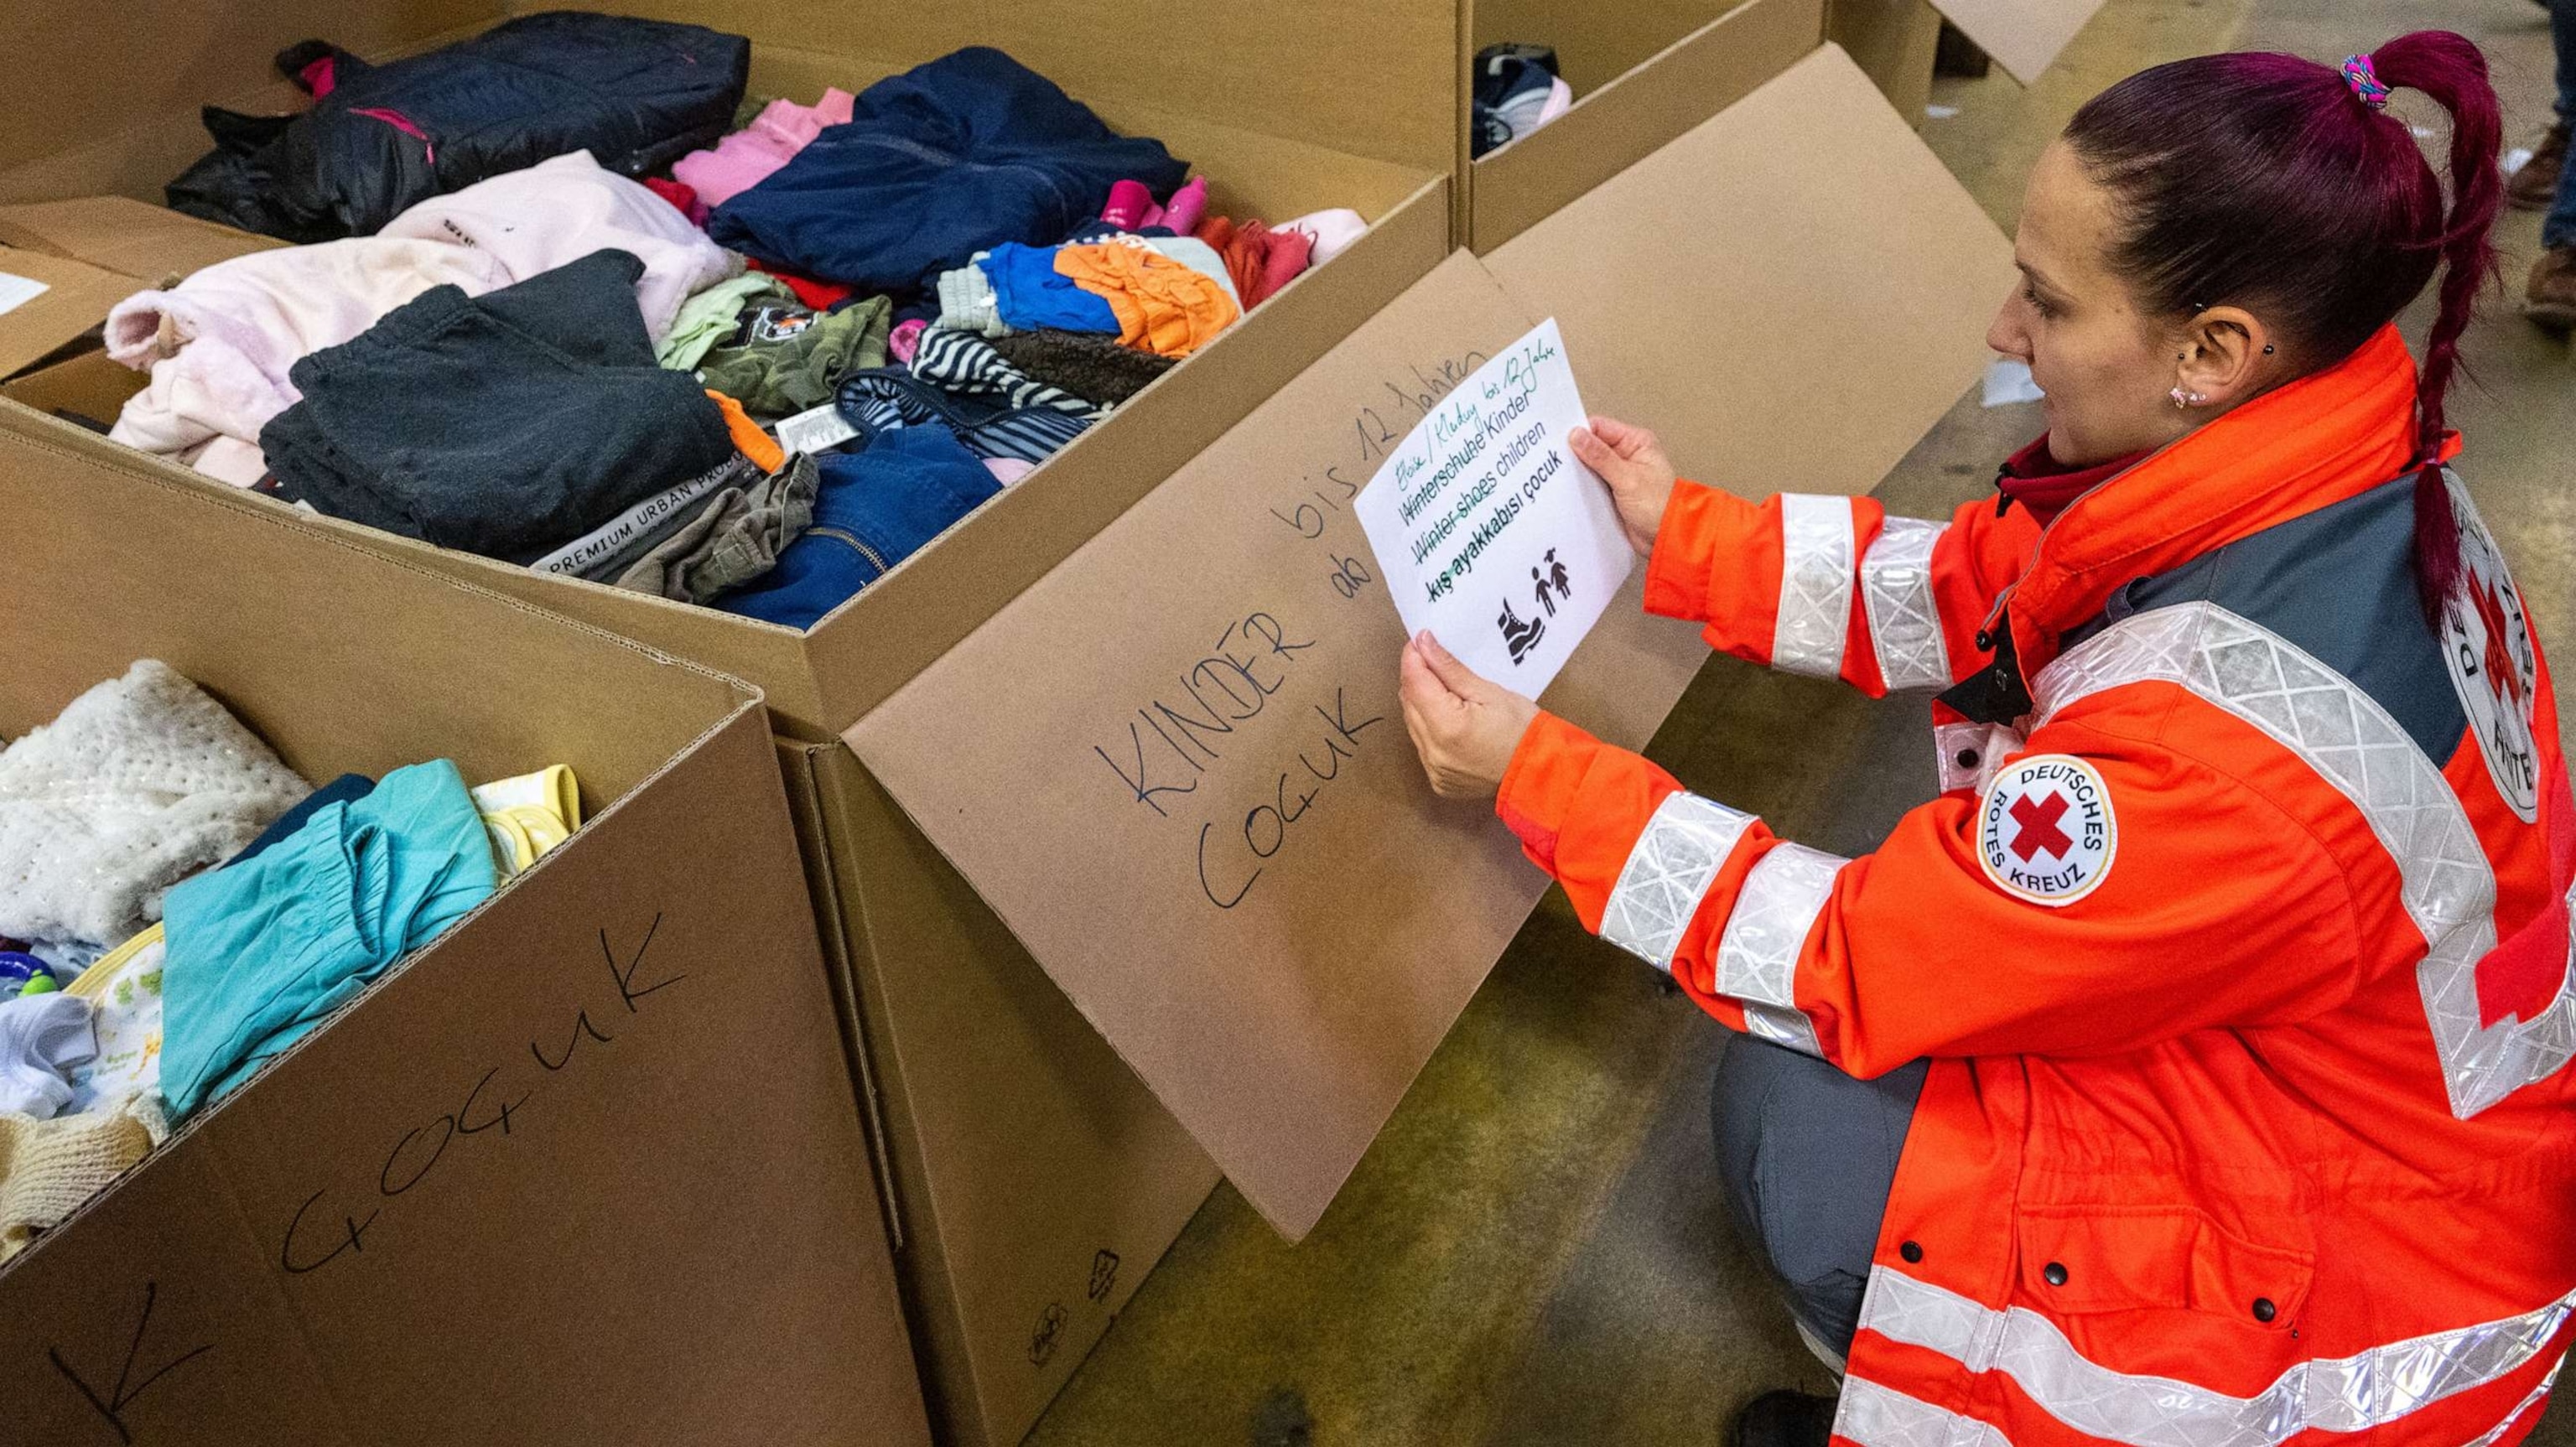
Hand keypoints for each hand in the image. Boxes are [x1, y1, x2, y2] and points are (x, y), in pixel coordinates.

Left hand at [1396, 630, 1539, 801]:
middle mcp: (1434, 752)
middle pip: (1409, 703)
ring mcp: (1435, 769)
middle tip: (1434, 662)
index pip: (1414, 682)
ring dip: (1422, 704)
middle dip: (1417, 679)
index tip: (1420, 642)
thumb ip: (1450, 669)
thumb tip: (1424, 644)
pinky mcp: (1439, 780)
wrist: (1539, 773)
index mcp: (1447, 726)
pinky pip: (1423, 746)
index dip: (1413, 658)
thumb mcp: (1490, 692)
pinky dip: (1430, 729)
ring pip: (1413, 724)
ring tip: (1445, 692)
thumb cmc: (1523, 732)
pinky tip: (1449, 720)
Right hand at [1568, 414, 1677, 557]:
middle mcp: (1626, 455)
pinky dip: (1581, 487)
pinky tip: (1570, 491)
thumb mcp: (1628, 479)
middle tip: (1555, 461)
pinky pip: (1590, 484)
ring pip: (1589, 466)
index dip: (1580, 433)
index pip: (1600, 428)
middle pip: (1592, 446)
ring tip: (1560, 477)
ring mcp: (1618, 474)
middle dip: (1575, 454)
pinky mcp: (1611, 492)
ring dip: (1577, 472)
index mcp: (1636, 442)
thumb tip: (1577, 435)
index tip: (1560, 444)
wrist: (1666, 539)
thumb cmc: (1660, 508)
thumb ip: (1601, 457)